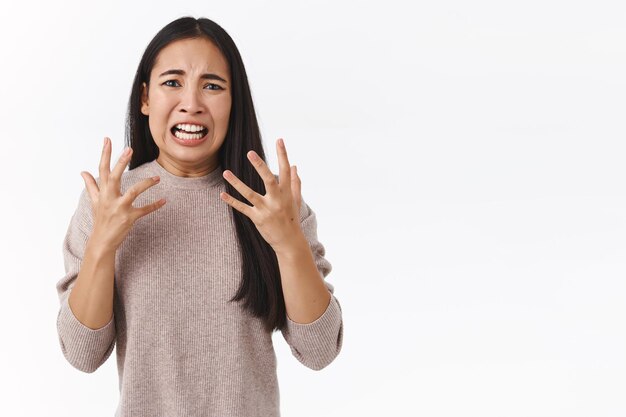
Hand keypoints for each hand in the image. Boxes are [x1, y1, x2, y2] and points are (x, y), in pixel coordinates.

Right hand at [80, 137, 165, 250]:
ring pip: (133, 192)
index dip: (105, 154)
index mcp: (102, 192)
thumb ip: (91, 186)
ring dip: (146, 183)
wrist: (102, 241)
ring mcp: (119, 208)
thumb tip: (83, 172)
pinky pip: (144, 210)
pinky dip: (155, 205)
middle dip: (121, 163)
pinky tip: (164, 200)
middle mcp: (109, 198)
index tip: (107, 139)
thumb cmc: (100, 219)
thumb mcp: (94, 201)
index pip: (102, 170)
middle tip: (129, 149)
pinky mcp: (129, 218)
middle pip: (114, 177)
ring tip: (158, 177)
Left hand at [220, 138, 302, 252]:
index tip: (279, 140)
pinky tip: (222, 194)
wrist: (289, 241)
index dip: (283, 155)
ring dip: (237, 183)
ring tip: (226, 172)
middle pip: (268, 180)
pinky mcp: (257, 219)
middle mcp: (277, 200)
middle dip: (260, 166)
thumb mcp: (296, 200)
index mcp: (287, 192)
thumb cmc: (292, 218)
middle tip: (250, 153)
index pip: (285, 170)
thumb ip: (295, 182)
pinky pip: (242, 208)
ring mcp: (266, 210)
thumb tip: (294, 166)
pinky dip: (232, 201)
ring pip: (250, 194)